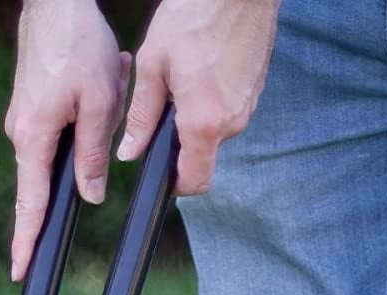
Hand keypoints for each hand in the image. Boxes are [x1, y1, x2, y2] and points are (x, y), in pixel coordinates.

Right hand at [5, 0, 130, 279]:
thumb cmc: (77, 44)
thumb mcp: (99, 102)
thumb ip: (93, 155)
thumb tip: (90, 195)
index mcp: (34, 139)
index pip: (30, 204)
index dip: (28, 241)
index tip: (21, 272)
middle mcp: (21, 135)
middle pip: (48, 179)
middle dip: (81, 159)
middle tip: (95, 117)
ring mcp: (24, 121)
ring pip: (65, 146)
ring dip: (94, 118)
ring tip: (109, 75)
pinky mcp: (33, 107)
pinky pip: (64, 125)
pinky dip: (88, 106)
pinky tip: (104, 74)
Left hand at [118, 0, 280, 194]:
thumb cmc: (193, 14)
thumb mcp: (153, 63)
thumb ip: (141, 116)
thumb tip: (130, 151)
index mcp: (204, 122)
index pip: (195, 181)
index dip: (176, 185)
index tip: (162, 174)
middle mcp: (232, 123)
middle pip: (203, 154)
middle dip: (182, 140)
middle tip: (165, 103)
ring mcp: (248, 107)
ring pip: (215, 130)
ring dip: (197, 116)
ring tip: (185, 77)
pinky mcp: (256, 90)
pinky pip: (228, 109)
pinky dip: (213, 99)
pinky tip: (203, 68)